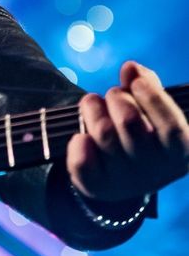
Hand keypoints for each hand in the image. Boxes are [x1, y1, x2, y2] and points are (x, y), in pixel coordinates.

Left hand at [67, 60, 188, 205]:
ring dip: (92, 108)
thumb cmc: (143, 131)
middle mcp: (154, 170)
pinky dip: (78, 144)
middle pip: (130, 122)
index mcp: (178, 152)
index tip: (136, 82)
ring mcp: (125, 180)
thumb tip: (131, 68)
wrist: (124, 176)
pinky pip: (82, 163)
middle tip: (113, 94)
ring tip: (91, 103)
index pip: (171, 127)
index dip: (153, 99)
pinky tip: (81, 136)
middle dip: (117, 98)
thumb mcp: (152, 110)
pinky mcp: (98, 187)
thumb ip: (146, 84)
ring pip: (103, 133)